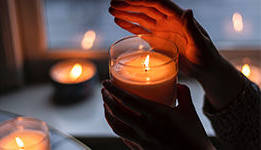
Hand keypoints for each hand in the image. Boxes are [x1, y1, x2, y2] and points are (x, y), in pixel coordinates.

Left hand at [101, 80, 215, 149]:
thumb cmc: (195, 138)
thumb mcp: (190, 111)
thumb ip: (183, 94)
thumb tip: (177, 84)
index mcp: (157, 114)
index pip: (128, 99)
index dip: (113, 90)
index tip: (106, 82)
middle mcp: (146, 128)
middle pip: (117, 111)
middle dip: (107, 99)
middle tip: (104, 91)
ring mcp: (142, 141)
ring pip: (116, 126)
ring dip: (107, 114)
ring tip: (106, 106)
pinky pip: (123, 138)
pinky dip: (117, 128)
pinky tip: (116, 123)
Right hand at [109, 0, 244, 109]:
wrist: (204, 68)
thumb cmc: (206, 56)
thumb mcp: (200, 43)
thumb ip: (192, 28)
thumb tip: (188, 11)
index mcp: (178, 18)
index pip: (158, 4)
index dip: (142, 0)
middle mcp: (168, 21)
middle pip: (146, 8)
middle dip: (129, 5)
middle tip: (113, 4)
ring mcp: (161, 30)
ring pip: (141, 18)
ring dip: (126, 14)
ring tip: (112, 10)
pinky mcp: (158, 40)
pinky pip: (141, 31)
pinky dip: (130, 26)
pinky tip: (119, 22)